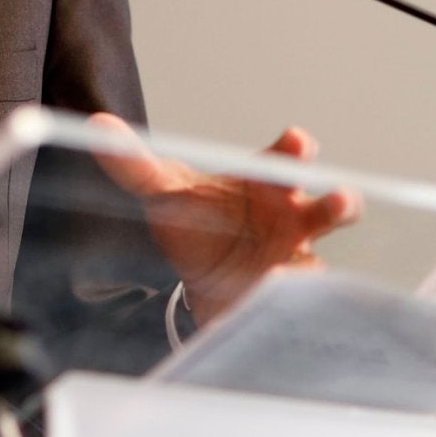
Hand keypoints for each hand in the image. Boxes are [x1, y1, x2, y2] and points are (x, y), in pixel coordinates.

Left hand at [90, 114, 361, 327]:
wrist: (196, 276)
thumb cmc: (195, 219)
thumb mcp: (163, 190)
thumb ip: (134, 163)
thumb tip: (98, 125)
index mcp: (265, 182)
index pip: (288, 158)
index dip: (296, 148)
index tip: (297, 142)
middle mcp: (291, 219)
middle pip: (329, 207)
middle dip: (338, 203)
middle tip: (337, 201)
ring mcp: (293, 262)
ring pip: (317, 263)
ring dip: (312, 269)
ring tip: (287, 273)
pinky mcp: (282, 301)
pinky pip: (291, 307)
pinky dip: (280, 310)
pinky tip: (264, 312)